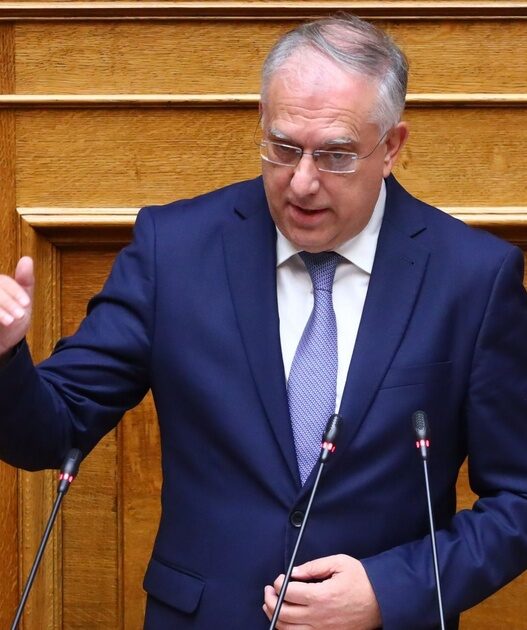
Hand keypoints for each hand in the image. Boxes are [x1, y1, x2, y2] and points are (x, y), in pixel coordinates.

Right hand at [0, 256, 33, 358]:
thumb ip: (24, 281)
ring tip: (11, 322)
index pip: (3, 282)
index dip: (15, 291)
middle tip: (20, 315)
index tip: (26, 304)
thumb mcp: (22, 302)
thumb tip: (27, 259)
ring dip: (0, 309)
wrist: (3, 345)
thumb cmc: (12, 320)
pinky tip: (1, 324)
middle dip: (7, 301)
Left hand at [263, 554, 381, 628]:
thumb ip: (314, 566)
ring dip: (274, 617)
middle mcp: (319, 617)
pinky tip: (285, 620)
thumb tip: (294, 572)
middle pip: (282, 613)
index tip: (279, 579)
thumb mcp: (340, 563)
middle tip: (269, 590)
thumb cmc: (363, 580)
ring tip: (272, 605)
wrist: (383, 601)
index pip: (288, 593)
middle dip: (270, 600)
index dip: (279, 584)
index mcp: (321, 596)